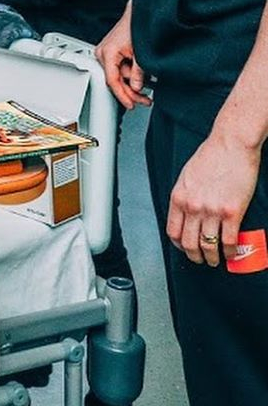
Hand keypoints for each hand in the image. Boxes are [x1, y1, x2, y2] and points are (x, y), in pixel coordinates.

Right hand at [95, 4, 149, 109]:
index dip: (123, 95)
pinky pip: (119, 68)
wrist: (140, 14)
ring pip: (118, 75)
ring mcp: (105, 52)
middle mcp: (102, 53)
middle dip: (131, 90)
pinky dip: (130, 73)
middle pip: (115, 80)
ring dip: (132, 81)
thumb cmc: (137, 27)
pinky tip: (140, 76)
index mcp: (107, 53)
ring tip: (149, 83)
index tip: (131, 104)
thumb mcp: (141, 54)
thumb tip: (136, 87)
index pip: (112, 80)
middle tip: (144, 100)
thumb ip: (138, 73)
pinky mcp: (111, 52)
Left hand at [167, 129, 259, 265]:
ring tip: (216, 260)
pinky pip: (228, 241)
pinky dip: (230, 252)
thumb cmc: (210, 156)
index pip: (173, 231)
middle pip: (189, 243)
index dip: (179, 245)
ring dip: (212, 258)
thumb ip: (185, 196)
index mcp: (178, 197)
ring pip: (208, 246)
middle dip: (195, 256)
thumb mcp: (187, 177)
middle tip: (200, 260)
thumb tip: (186, 213)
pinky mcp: (232, 212)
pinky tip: (231, 253)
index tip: (185, 248)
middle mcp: (192, 206)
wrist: (231, 145)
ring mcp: (212, 211)